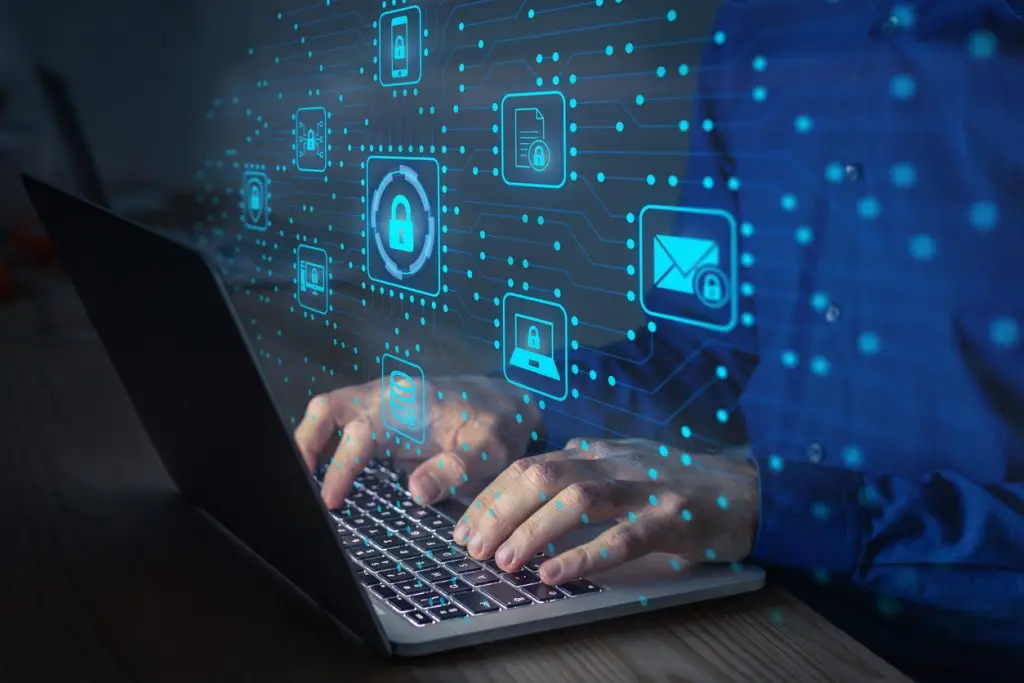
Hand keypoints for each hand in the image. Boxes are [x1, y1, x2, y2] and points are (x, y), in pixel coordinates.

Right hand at [294, 375, 540, 507]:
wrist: (508, 403)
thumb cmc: (498, 424)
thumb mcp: (489, 449)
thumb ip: (456, 469)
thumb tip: (414, 490)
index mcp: (408, 405)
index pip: (357, 433)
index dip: (339, 467)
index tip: (331, 501)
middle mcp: (386, 400)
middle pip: (326, 410)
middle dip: (304, 444)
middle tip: (297, 487)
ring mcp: (381, 407)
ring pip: (329, 414)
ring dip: (312, 445)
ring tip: (305, 486)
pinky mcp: (382, 420)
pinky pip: (344, 427)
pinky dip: (329, 447)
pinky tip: (328, 478)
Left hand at [452, 438, 758, 584]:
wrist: (745, 488)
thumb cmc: (674, 484)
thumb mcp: (620, 470)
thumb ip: (578, 477)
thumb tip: (522, 496)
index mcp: (596, 453)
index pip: (529, 466)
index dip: (492, 496)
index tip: (464, 526)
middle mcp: (614, 463)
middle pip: (543, 477)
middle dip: (500, 511)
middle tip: (473, 547)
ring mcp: (645, 488)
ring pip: (578, 500)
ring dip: (534, 531)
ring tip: (505, 562)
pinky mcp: (673, 518)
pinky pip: (624, 537)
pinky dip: (586, 556)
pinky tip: (557, 575)